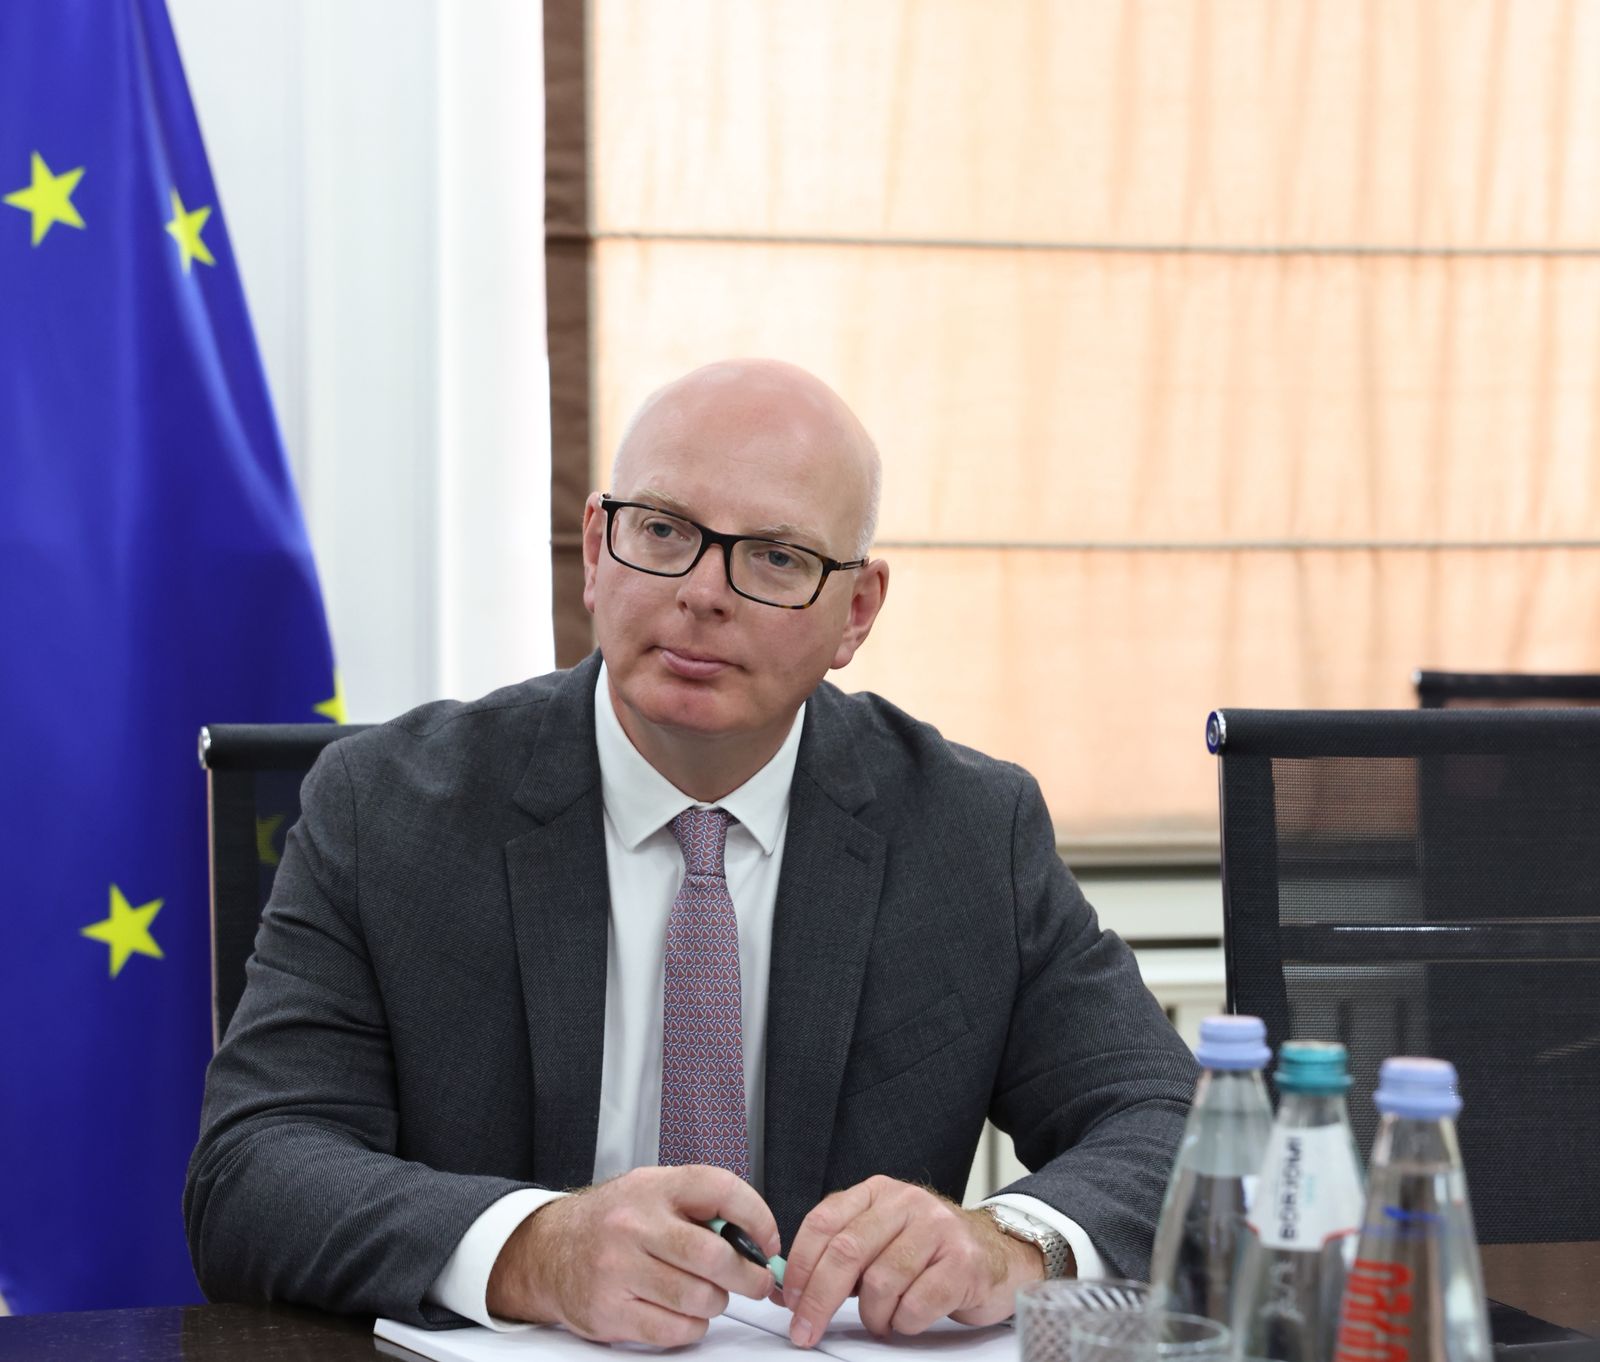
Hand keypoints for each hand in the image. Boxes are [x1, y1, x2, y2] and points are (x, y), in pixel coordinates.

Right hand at [485, 1165, 778, 1346]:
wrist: (550, 1248)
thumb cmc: (614, 1221)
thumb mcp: (652, 1191)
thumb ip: (698, 1205)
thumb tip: (756, 1238)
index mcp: (654, 1187)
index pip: (721, 1190)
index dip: (758, 1217)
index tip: (768, 1241)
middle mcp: (634, 1225)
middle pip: (714, 1256)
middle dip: (747, 1275)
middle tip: (755, 1281)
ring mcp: (618, 1269)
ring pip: (698, 1298)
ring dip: (716, 1303)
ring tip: (709, 1295)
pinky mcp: (608, 1311)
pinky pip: (673, 1330)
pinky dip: (691, 1327)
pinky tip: (684, 1313)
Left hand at [781, 1175, 1045, 1346]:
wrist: (998, 1252)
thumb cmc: (931, 1251)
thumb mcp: (882, 1237)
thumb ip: (841, 1255)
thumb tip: (791, 1290)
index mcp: (878, 1192)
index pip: (824, 1221)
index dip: (800, 1265)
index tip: (788, 1299)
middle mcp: (907, 1203)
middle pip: (846, 1253)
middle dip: (818, 1300)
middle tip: (807, 1330)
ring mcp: (938, 1229)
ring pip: (880, 1283)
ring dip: (872, 1316)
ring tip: (881, 1320)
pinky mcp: (963, 1263)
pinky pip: (915, 1305)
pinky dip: (904, 1322)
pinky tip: (909, 1318)